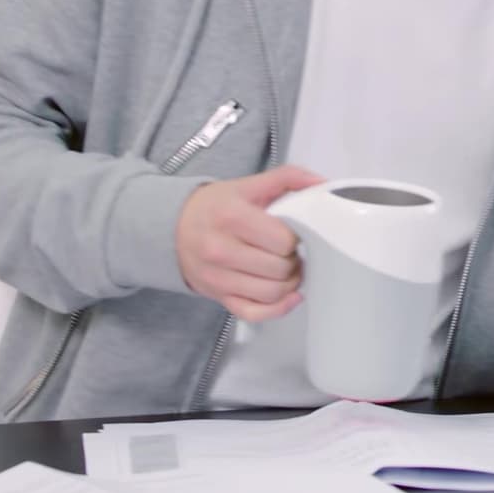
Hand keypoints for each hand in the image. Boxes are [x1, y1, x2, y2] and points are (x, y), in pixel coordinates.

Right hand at [176, 166, 324, 321]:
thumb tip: (320, 183)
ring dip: (290, 283)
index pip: (283, 241)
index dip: (296, 237)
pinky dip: (277, 308)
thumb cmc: (214, 207)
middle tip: (291, 251)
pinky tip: (287, 295)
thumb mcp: (247, 185)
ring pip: (272, 293)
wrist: (173, 228)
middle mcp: (220, 250)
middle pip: (280, 269)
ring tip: (288, 268)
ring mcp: (218, 278)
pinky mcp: (218, 297)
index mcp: (231, 217)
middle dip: (294, 260)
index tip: (292, 232)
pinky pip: (255, 313)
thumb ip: (287, 178)